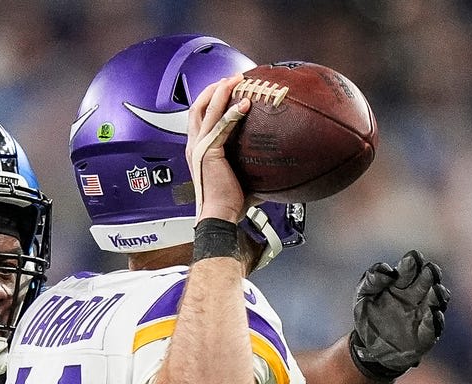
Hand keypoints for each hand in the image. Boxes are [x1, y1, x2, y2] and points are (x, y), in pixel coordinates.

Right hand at [185, 77, 249, 224]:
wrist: (219, 217)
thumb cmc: (230, 203)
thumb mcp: (240, 177)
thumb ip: (253, 165)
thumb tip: (276, 164)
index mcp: (198, 150)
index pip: (199, 117)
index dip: (210, 100)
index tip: (227, 89)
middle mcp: (194, 145)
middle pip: (197, 106)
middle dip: (213, 89)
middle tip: (232, 78)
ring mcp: (199, 147)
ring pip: (206, 109)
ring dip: (221, 91)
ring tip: (237, 80)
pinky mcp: (209, 152)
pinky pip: (221, 126)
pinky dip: (232, 112)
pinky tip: (246, 104)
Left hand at [349, 249, 448, 381]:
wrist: (369, 347)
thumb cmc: (368, 316)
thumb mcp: (362, 296)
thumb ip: (371, 280)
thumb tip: (386, 270)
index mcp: (401, 282)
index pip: (410, 267)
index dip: (412, 262)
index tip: (412, 259)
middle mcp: (416, 294)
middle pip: (429, 279)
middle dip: (431, 273)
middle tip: (430, 270)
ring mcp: (423, 313)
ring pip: (437, 300)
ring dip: (438, 295)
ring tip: (436, 291)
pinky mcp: (427, 333)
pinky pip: (434, 326)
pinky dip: (435, 320)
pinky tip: (433, 315)